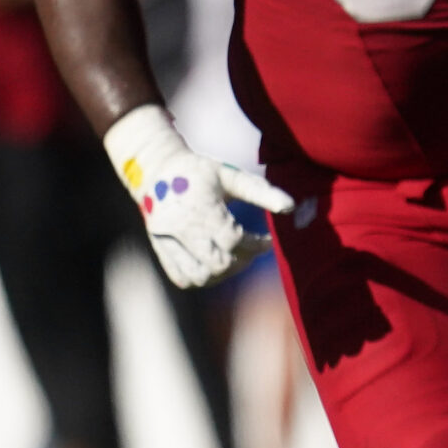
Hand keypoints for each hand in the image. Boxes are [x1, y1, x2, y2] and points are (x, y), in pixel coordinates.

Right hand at [103, 105, 294, 288]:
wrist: (156, 170)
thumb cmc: (200, 172)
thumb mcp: (231, 175)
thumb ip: (261, 191)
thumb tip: (291, 207)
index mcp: (199, 207)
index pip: (233, 239)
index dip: (256, 244)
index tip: (268, 240)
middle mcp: (180, 227)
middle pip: (217, 263)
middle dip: (242, 261)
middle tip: (252, 250)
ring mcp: (165, 240)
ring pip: (199, 276)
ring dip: (223, 273)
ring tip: (236, 259)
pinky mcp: (159, 249)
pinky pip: (182, 277)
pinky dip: (203, 277)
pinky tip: (216, 264)